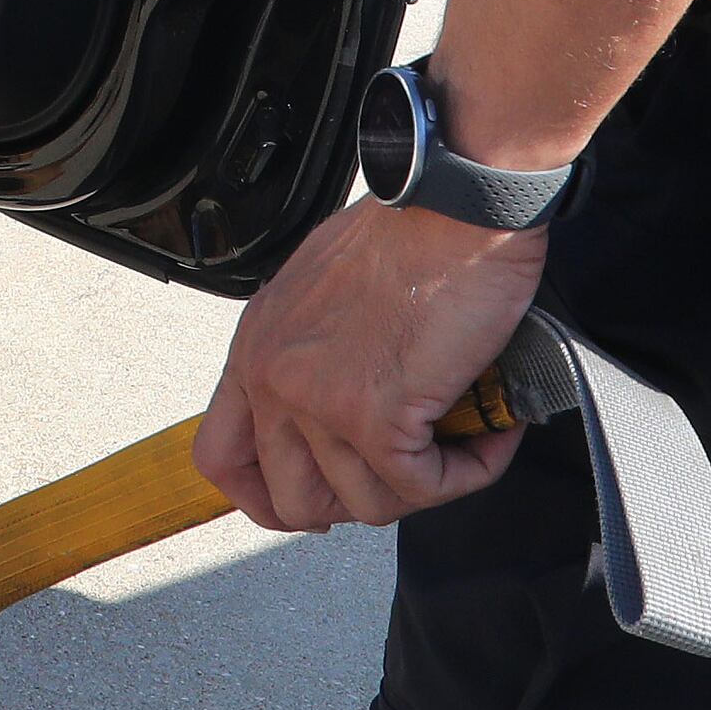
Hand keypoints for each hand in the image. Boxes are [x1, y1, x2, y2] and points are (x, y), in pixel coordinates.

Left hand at [191, 196, 545, 534]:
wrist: (452, 204)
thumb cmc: (409, 228)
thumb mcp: (323, 288)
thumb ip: (312, 349)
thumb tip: (335, 407)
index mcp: (256, 346)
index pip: (221, 456)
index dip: (265, 496)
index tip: (313, 500)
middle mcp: (275, 378)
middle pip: (292, 501)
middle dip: (356, 501)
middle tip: (407, 471)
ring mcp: (320, 403)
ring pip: (366, 505)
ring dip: (423, 484)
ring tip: (461, 437)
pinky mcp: (378, 418)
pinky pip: (424, 489)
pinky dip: (468, 471)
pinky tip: (489, 434)